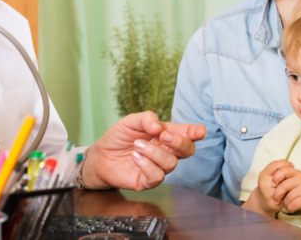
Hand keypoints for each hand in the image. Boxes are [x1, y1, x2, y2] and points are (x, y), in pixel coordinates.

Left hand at [82, 111, 205, 190]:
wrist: (100, 156)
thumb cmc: (118, 138)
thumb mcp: (130, 121)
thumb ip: (146, 119)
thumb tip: (159, 127)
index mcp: (165, 135)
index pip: (186, 134)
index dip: (195, 132)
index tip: (200, 131)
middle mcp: (166, 151)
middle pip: (187, 150)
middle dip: (179, 142)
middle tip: (163, 136)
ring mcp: (158, 167)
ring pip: (171, 163)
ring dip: (154, 152)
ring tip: (137, 146)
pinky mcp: (148, 181)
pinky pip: (157, 176)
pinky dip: (146, 164)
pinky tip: (135, 157)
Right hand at [252, 160, 293, 213]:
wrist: (263, 201)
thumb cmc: (269, 186)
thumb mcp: (271, 175)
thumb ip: (279, 169)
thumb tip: (290, 164)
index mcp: (263, 175)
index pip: (275, 165)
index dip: (285, 164)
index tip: (291, 166)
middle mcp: (264, 183)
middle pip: (280, 175)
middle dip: (289, 175)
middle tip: (293, 175)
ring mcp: (269, 193)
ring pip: (284, 186)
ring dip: (289, 183)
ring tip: (291, 183)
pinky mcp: (274, 202)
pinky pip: (286, 195)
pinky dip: (290, 192)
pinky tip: (291, 191)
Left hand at [270, 164, 300, 214]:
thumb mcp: (296, 179)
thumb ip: (286, 177)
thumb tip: (272, 178)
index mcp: (297, 172)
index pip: (284, 170)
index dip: (276, 177)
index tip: (273, 184)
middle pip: (284, 185)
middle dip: (277, 194)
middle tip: (275, 199)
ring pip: (289, 197)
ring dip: (285, 203)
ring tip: (286, 204)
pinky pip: (294, 204)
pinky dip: (289, 208)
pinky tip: (290, 208)